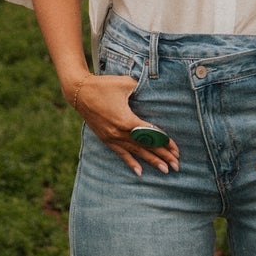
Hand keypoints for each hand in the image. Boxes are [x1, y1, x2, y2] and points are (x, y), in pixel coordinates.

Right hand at [65, 73, 180, 176]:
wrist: (79, 92)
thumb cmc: (103, 85)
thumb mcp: (125, 83)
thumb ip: (141, 90)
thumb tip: (153, 92)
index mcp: (126, 120)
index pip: (151, 134)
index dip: (165, 142)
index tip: (176, 150)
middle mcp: (120, 132)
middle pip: (146, 146)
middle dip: (162, 156)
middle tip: (176, 166)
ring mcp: (112, 137)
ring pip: (136, 152)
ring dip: (151, 161)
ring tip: (165, 170)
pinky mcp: (106, 139)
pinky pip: (121, 153)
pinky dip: (131, 162)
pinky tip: (140, 172)